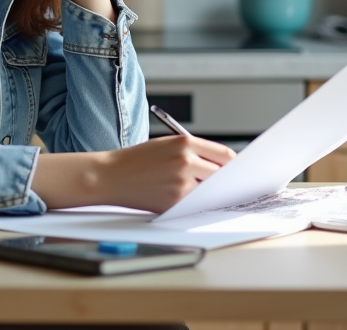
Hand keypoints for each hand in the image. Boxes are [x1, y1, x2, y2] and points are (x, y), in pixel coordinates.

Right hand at [95, 135, 236, 212]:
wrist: (111, 175)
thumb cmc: (137, 160)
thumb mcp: (166, 145)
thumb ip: (193, 151)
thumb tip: (221, 166)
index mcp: (185, 143)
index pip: (225, 155)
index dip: (233, 165)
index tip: (235, 170)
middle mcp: (186, 161)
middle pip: (222, 175)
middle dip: (222, 181)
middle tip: (223, 185)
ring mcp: (181, 183)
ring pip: (210, 191)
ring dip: (208, 193)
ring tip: (198, 191)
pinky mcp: (175, 202)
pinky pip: (195, 204)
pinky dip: (194, 203)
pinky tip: (184, 198)